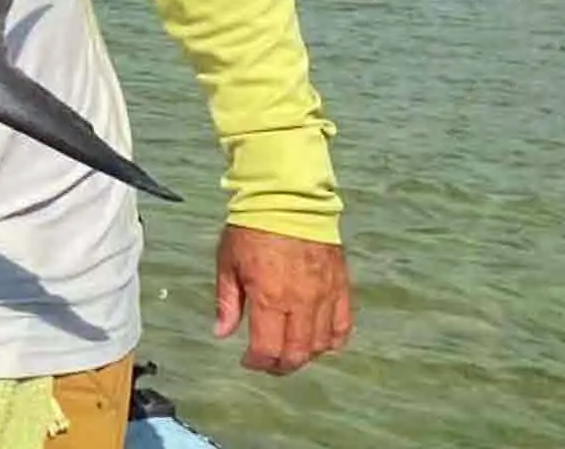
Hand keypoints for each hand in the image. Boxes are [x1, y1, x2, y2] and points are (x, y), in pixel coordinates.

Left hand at [213, 224, 352, 373]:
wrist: (287, 199)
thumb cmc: (251, 229)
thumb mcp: (227, 263)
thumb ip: (226, 302)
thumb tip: (221, 333)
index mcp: (269, 297)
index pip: (267, 348)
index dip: (256, 362)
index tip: (247, 360)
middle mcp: (301, 302)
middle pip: (296, 353)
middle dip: (279, 365)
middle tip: (267, 362)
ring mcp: (325, 295)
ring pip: (321, 344)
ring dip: (304, 355)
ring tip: (288, 350)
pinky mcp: (341, 287)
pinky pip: (342, 325)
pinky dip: (332, 341)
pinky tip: (318, 340)